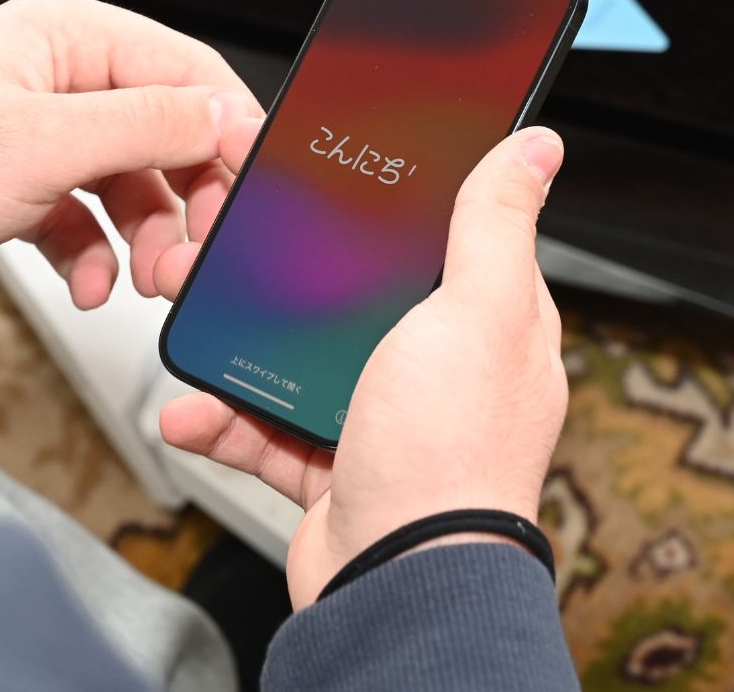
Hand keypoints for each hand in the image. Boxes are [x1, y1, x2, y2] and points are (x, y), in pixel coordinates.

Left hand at [0, 0, 260, 306]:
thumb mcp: (41, 145)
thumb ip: (148, 125)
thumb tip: (226, 113)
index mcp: (67, 35)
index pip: (186, 71)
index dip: (229, 129)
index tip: (254, 187)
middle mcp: (61, 76)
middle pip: (166, 133)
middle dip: (186, 198)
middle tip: (195, 251)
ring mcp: (44, 131)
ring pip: (133, 181)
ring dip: (146, 235)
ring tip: (146, 277)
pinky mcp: (26, 180)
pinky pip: (90, 215)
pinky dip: (98, 252)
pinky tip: (91, 281)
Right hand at [161, 127, 567, 608]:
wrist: (396, 585)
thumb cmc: (450, 453)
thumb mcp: (477, 312)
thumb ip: (495, 223)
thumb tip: (538, 147)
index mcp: (485, 321)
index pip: (441, 236)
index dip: (390, 201)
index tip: (335, 176)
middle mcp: (438, 365)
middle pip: (356, 291)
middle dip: (293, 271)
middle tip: (237, 243)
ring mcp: (381, 413)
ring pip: (300, 357)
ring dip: (244, 344)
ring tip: (197, 314)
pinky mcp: (332, 459)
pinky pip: (268, 424)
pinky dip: (227, 418)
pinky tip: (195, 408)